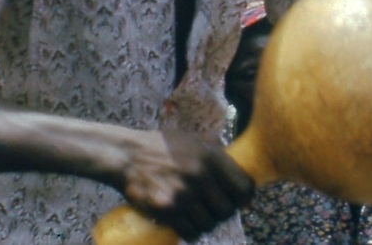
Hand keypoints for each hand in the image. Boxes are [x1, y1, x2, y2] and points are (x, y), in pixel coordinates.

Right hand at [120, 130, 252, 241]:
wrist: (127, 155)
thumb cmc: (162, 146)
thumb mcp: (194, 139)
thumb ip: (216, 150)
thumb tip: (238, 163)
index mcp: (211, 156)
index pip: (243, 187)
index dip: (245, 197)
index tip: (240, 200)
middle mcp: (200, 175)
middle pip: (227, 210)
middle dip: (224, 212)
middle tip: (215, 209)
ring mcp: (183, 194)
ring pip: (209, 224)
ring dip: (207, 224)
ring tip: (200, 216)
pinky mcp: (167, 210)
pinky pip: (190, 232)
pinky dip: (192, 233)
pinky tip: (189, 226)